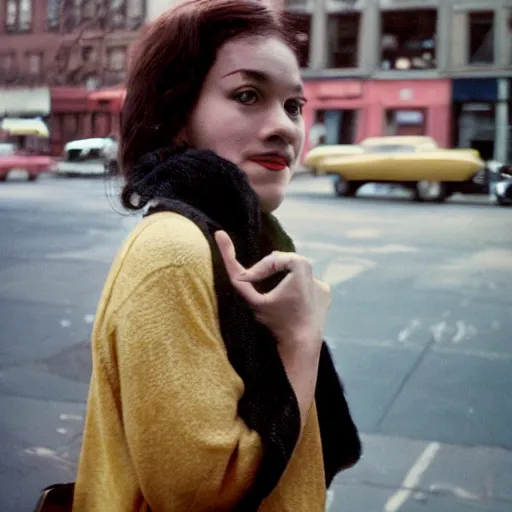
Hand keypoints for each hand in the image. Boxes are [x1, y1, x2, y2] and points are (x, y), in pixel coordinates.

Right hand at [214, 231, 330, 353]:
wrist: (300, 346)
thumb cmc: (276, 322)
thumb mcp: (252, 298)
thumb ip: (235, 271)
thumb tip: (220, 234)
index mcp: (301, 265)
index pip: (272, 260)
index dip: (257, 270)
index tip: (247, 282)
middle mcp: (315, 272)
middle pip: (285, 264)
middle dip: (269, 272)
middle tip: (256, 284)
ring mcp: (322, 285)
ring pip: (296, 275)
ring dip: (282, 280)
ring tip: (270, 292)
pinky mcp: (326, 297)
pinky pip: (307, 288)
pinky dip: (296, 291)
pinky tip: (288, 303)